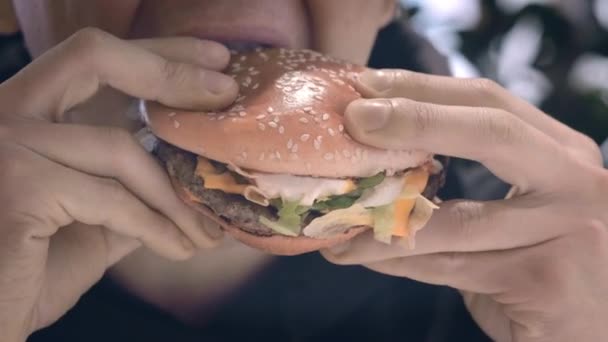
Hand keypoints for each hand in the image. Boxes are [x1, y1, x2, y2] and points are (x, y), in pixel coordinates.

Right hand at [0, 28, 237, 340]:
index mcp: (22, 113)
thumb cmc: (27, 271)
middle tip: (225, 89)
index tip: (212, 59)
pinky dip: (157, 227)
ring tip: (209, 229)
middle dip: (170, 71)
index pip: (92, 60)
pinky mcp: (18, 187)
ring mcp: (5, 145)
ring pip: (121, 149)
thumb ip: (129, 188)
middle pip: (94, 59)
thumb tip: (188, 175)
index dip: (156, 52)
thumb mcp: (89, 221)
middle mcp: (3, 114)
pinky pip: (114, 200)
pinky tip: (181, 249)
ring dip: (178, 196)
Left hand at [323, 69, 607, 341]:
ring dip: (380, 219)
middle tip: (354, 118)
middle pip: (491, 132)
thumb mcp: (527, 206)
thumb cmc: (549, 260)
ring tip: (332, 220)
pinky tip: (361, 254)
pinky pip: (447, 267)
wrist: (595, 327)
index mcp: (563, 154)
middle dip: (415, 118)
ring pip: (452, 220)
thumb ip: (478, 179)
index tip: (367, 85)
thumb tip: (387, 155)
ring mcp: (569, 234)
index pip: (490, 102)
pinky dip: (396, 259)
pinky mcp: (544, 284)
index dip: (424, 89)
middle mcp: (576, 184)